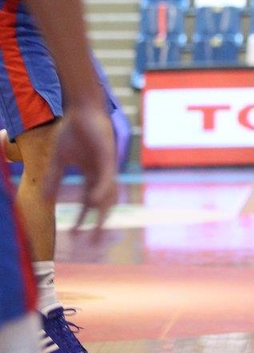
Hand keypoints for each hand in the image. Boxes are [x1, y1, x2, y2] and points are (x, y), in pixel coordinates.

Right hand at [43, 106, 117, 235]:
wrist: (81, 108)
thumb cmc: (72, 130)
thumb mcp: (59, 159)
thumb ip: (53, 179)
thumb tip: (44, 200)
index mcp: (91, 174)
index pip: (89, 202)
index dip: (83, 219)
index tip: (75, 235)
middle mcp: (102, 173)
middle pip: (102, 204)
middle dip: (97, 224)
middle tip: (90, 245)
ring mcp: (107, 166)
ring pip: (108, 195)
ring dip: (102, 214)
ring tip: (94, 232)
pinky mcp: (109, 156)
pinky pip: (107, 177)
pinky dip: (102, 191)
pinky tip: (94, 203)